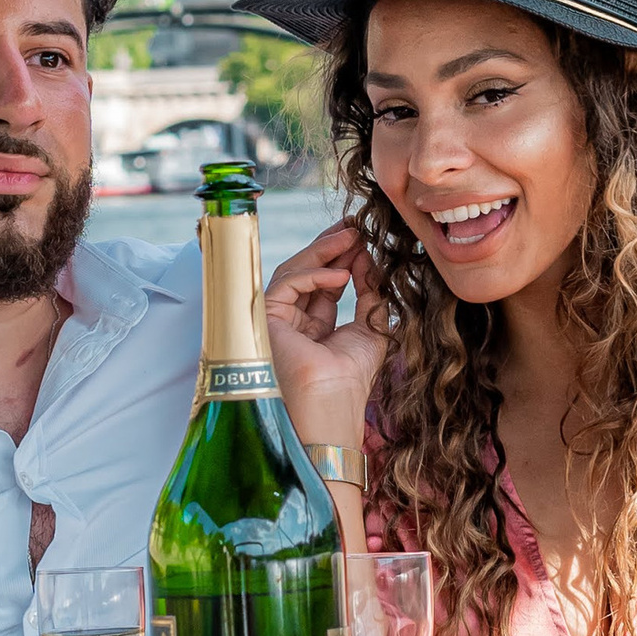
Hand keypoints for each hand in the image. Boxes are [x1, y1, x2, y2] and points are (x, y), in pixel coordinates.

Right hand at [263, 218, 387, 449]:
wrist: (330, 407)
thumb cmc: (349, 380)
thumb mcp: (370, 329)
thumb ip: (370, 295)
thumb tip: (370, 261)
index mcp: (312, 330)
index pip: (323, 286)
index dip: (342, 261)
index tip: (363, 241)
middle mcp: (290, 324)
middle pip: (306, 275)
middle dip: (330, 248)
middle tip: (354, 227)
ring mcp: (276, 321)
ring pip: (293, 273)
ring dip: (323, 251)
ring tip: (351, 237)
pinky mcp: (265, 319)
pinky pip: (286, 283)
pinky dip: (314, 274)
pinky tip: (341, 274)